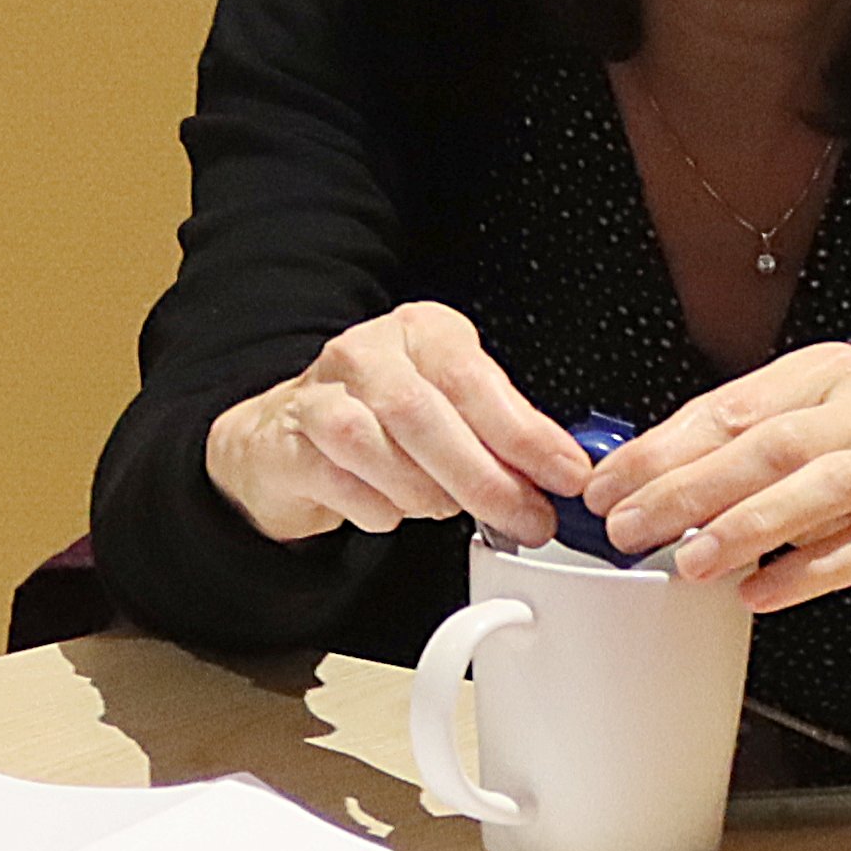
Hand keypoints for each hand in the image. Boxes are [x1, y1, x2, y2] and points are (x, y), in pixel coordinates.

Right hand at [204, 304, 592, 546]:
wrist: (289, 439)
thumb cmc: (387, 421)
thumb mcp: (456, 409)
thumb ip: (506, 432)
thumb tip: (562, 472)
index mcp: (421, 331)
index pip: (473, 378)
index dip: (524, 433)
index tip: (565, 475)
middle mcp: (365, 352)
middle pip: (423, 414)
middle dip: (484, 478)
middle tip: (526, 518)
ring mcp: (317, 395)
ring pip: (376, 448)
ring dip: (426, 494)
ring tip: (447, 508)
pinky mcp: (285, 445)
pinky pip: (340, 483)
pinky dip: (379, 508)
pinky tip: (393, 508)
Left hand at [588, 349, 850, 610]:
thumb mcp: (813, 434)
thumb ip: (738, 451)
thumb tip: (638, 483)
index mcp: (824, 377)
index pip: (726, 409)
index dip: (658, 451)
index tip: (604, 487)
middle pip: (765, 446)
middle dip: (684, 489)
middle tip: (627, 528)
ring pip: (817, 488)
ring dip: (744, 526)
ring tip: (687, 562)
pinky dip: (806, 572)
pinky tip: (760, 592)